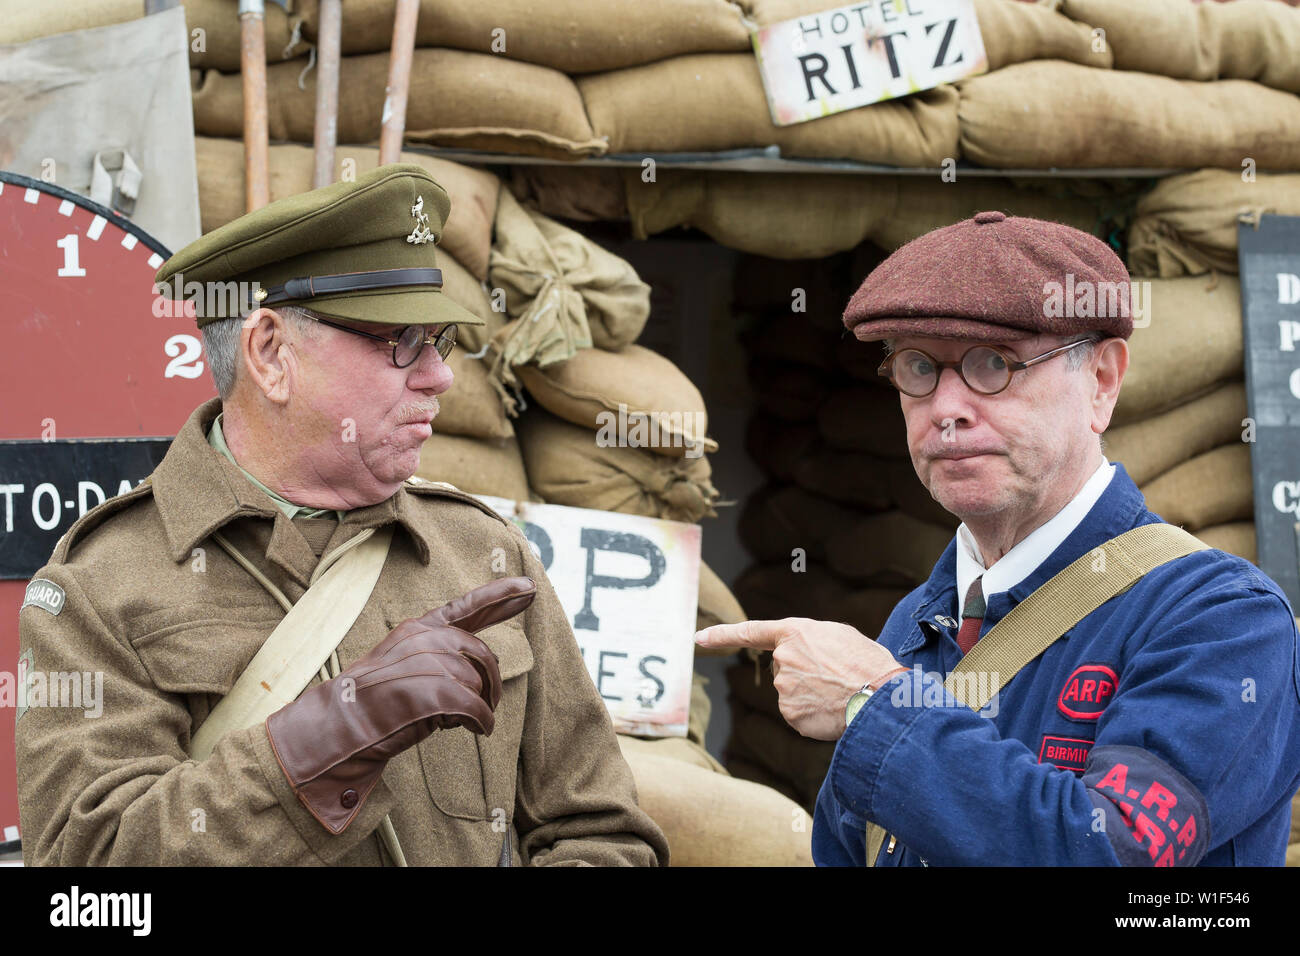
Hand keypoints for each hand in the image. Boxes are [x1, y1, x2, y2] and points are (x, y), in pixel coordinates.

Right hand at [266, 576, 536, 832]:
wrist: (337, 726)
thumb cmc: (371, 704)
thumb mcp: (404, 668)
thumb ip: (440, 661)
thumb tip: (482, 673)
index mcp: (418, 629)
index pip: (466, 608)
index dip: (500, 597)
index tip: (529, 586)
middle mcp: (424, 638)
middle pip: (481, 654)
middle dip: (490, 682)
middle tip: (486, 707)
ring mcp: (426, 662)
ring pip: (477, 683)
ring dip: (477, 707)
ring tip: (455, 720)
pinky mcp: (430, 691)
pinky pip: (474, 706)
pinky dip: (482, 721)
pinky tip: (478, 729)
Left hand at [696, 618, 905, 740]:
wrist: (882, 696)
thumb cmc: (867, 662)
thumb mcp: (838, 636)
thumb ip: (809, 641)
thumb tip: (800, 658)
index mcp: (794, 633)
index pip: (750, 631)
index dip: (722, 635)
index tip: (698, 638)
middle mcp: (783, 659)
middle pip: (783, 668)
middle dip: (803, 672)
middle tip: (835, 675)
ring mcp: (784, 690)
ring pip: (791, 693)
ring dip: (811, 694)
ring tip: (839, 692)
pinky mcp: (791, 716)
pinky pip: (798, 714)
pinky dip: (814, 715)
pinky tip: (832, 709)